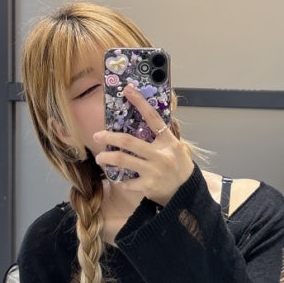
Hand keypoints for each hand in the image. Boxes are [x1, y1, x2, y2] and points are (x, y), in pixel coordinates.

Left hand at [94, 85, 193, 206]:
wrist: (186, 192)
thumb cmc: (178, 167)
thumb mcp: (175, 148)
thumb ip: (160, 137)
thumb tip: (142, 119)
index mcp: (168, 141)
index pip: (153, 118)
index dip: (140, 103)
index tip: (128, 90)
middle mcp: (161, 155)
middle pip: (128, 141)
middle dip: (109, 137)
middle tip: (97, 135)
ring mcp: (154, 171)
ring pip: (122, 160)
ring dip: (106, 158)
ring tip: (99, 158)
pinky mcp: (148, 186)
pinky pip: (127, 181)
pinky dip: (121, 179)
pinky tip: (120, 178)